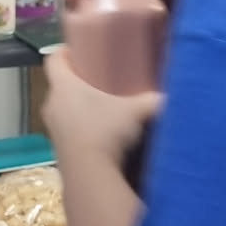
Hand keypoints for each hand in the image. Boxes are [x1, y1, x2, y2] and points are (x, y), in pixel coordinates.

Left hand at [42, 46, 161, 172]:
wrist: (89, 175)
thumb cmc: (106, 131)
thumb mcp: (135, 112)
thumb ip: (153, 101)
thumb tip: (173, 96)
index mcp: (64, 86)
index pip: (54, 60)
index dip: (64, 53)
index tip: (78, 50)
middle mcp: (52, 104)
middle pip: (59, 85)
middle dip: (77, 81)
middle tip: (99, 79)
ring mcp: (52, 129)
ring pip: (62, 109)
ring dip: (77, 107)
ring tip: (101, 107)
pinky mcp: (57, 150)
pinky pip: (67, 131)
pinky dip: (79, 129)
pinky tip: (100, 134)